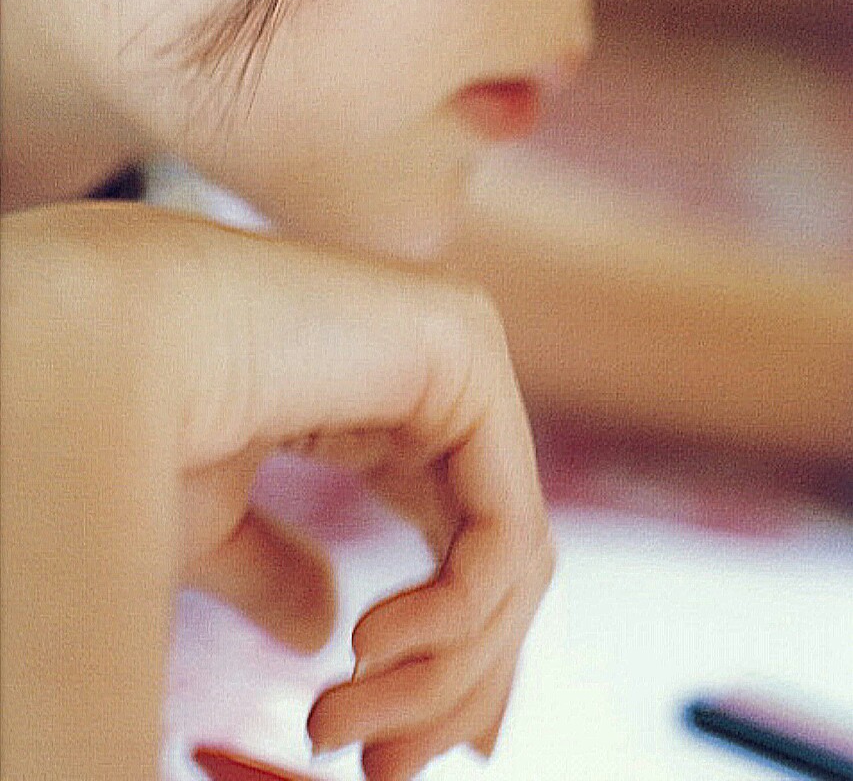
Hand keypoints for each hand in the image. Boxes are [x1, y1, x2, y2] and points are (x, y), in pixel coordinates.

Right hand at [1, 201, 552, 780]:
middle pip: (499, 564)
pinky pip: (508, 526)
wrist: (113, 346)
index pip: (465, 542)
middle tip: (380, 771)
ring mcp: (458, 354)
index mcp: (384, 401)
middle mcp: (437, 374)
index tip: (400, 756)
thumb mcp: (215, 525)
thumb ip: (280, 573)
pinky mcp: (465, 348)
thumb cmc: (137, 428)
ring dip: (437, 671)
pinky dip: (456, 615)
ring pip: (509, 561)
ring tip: (339, 722)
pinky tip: (367, 645)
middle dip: (447, 685)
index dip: (453, 659)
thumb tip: (322, 626)